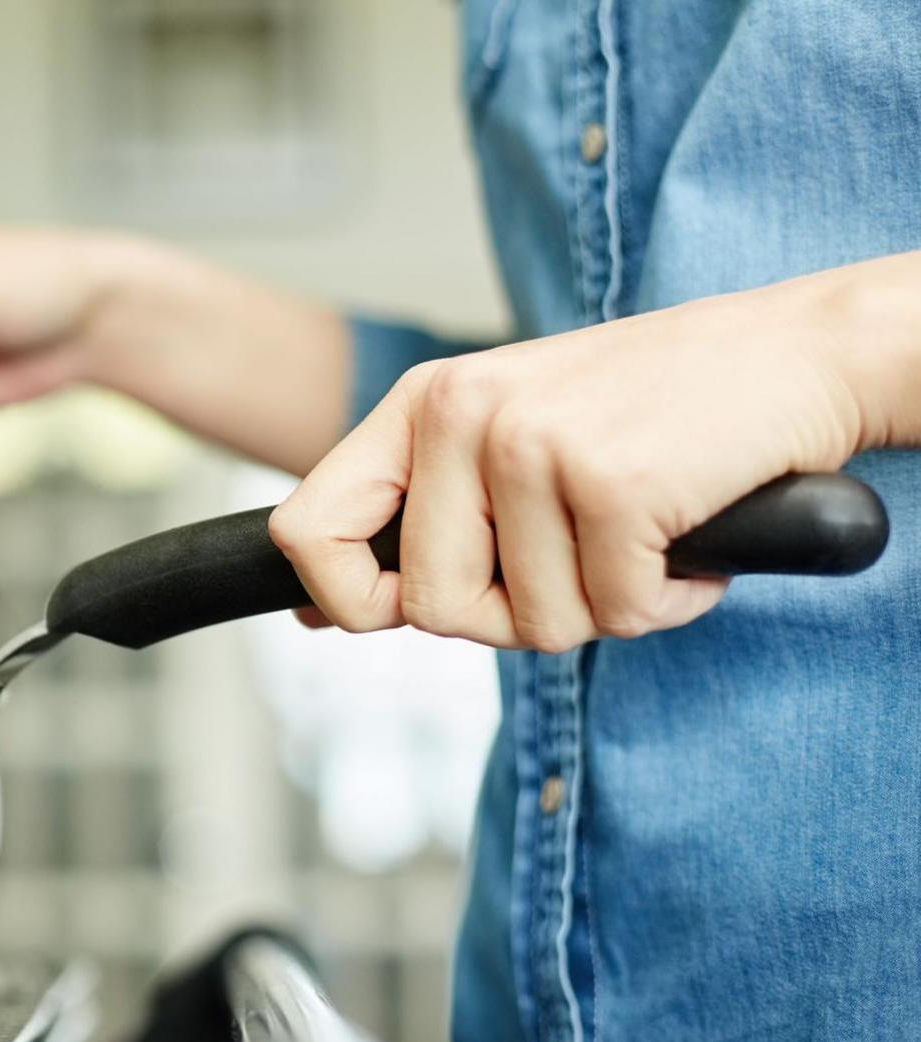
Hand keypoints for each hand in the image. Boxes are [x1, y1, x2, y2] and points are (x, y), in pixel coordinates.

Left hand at [268, 274, 882, 651]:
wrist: (797, 353)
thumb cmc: (651, 410)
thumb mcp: (506, 439)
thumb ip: (415, 517)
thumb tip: (314, 613)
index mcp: (423, 405)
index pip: (307, 531)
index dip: (344, 601)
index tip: (394, 613)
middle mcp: (463, 415)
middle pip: (432, 608)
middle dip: (513, 614)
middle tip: (579, 557)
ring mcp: (533, 445)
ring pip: (534, 624)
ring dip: (605, 605)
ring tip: (640, 530)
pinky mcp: (611, 483)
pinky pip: (617, 615)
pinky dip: (667, 600)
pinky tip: (686, 535)